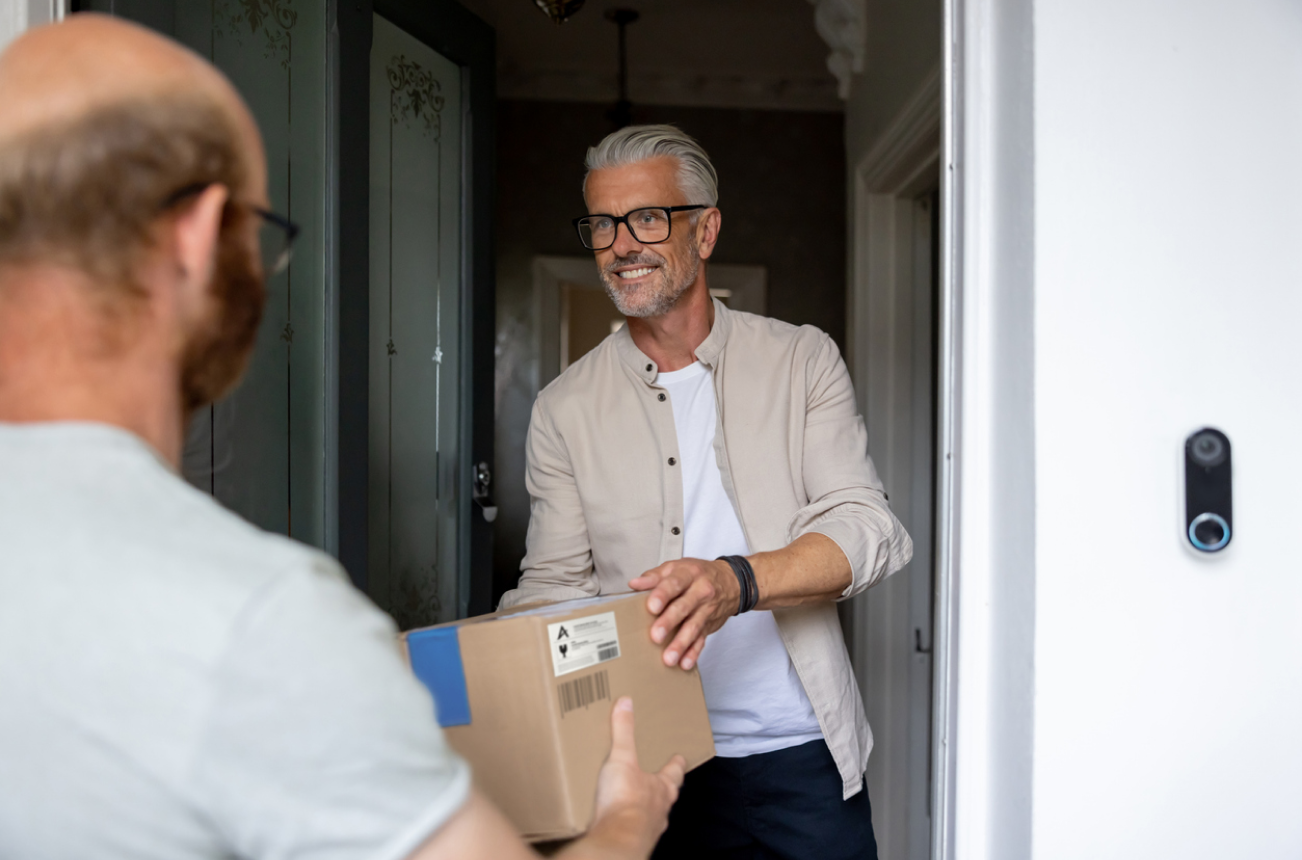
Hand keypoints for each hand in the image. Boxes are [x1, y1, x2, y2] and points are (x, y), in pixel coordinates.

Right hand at [586, 698, 685, 857]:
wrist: (616, 841)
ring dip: (644, 806)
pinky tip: (617, 819)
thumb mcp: (622, 759)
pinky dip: (628, 823)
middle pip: (666, 794)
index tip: (680, 756)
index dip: (676, 763)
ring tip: (631, 799)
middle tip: (655, 777)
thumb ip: (624, 731)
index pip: (675, 772)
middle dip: (661, 786)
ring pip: (652, 814)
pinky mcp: (633, 841)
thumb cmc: (625, 802)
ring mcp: (649, 828)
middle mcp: (660, 809)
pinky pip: (633, 829)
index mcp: (662, 788)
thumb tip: (626, 704)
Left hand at [629, 557, 738, 669]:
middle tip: (655, 635)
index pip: (675, 584)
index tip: (651, 606)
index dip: (662, 595)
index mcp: (688, 574)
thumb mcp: (677, 568)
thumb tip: (634, 584)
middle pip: (683, 607)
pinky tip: (685, 663)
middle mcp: (700, 592)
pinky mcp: (709, 625)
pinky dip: (694, 653)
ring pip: (693, 627)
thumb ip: (654, 577)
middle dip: (669, 622)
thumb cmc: (698, 574)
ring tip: (668, 657)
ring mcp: (706, 610)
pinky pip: (702, 640)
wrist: (730, 582)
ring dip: (681, 643)